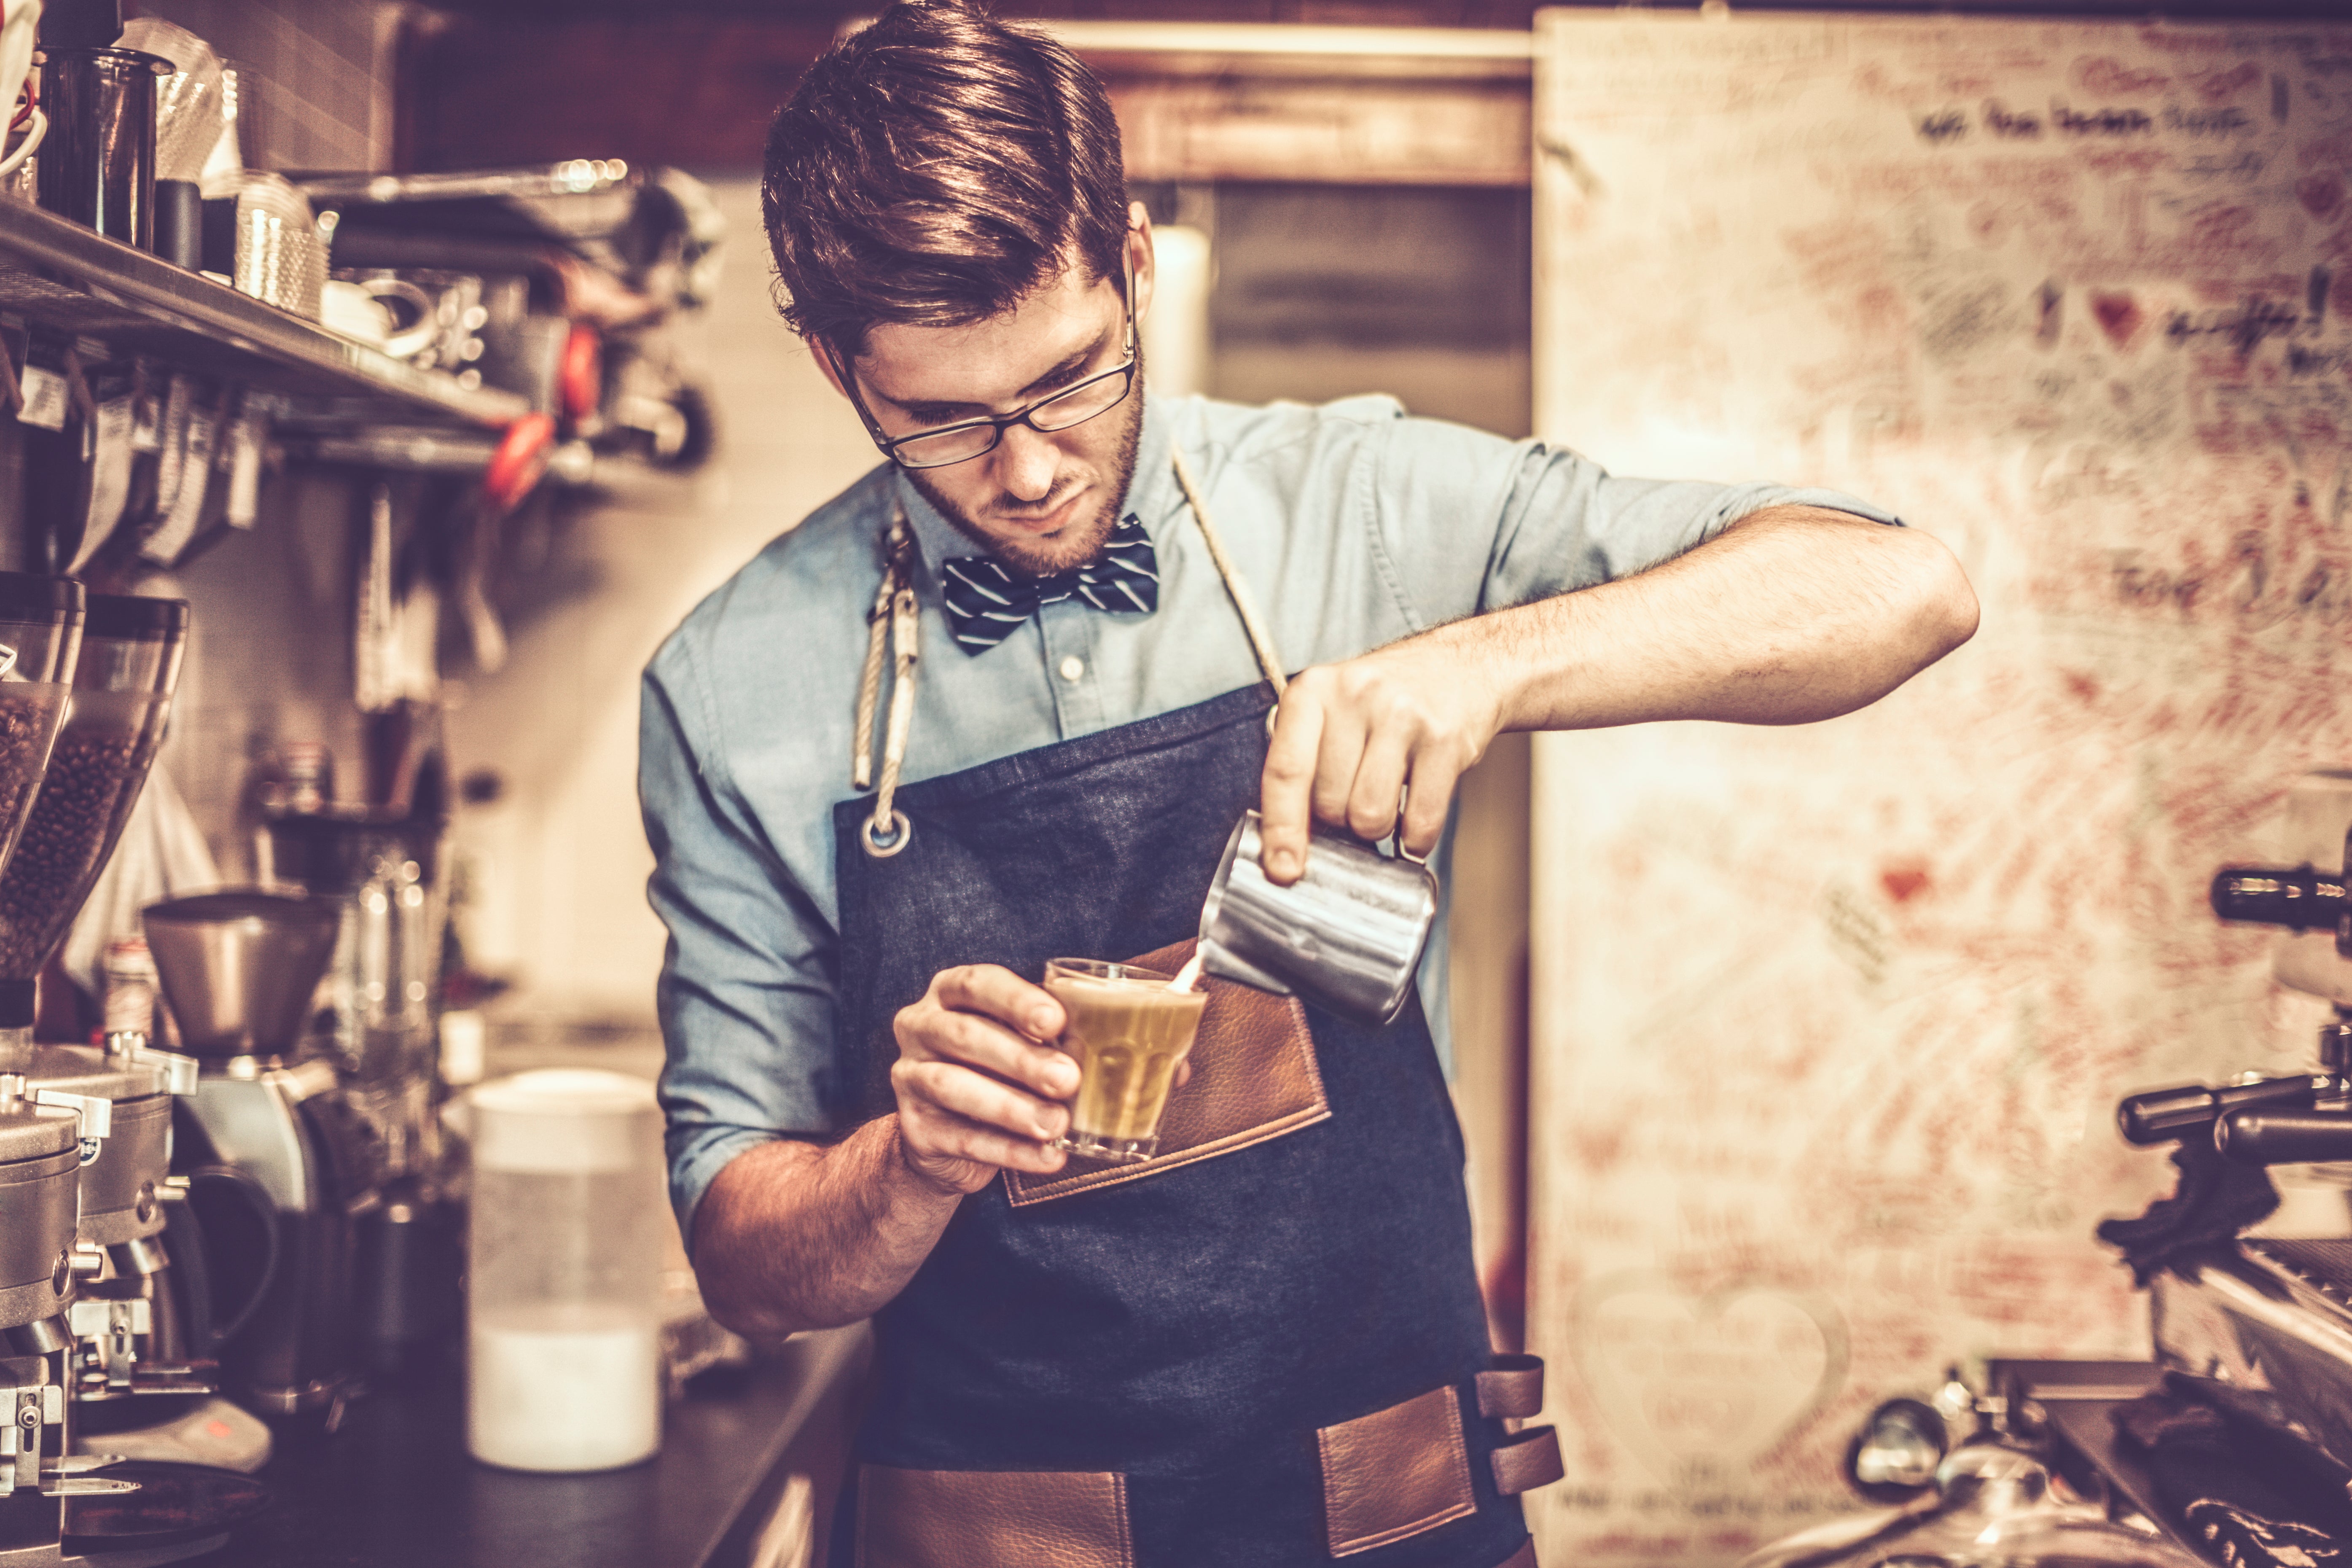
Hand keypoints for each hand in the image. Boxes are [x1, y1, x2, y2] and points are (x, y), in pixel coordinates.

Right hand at [890, 965, 1075, 1193]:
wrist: (944, 1135)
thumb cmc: (993, 1070)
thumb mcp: (1016, 1041)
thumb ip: (1046, 1035)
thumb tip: (1097, 1039)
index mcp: (947, 994)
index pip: (976, 984)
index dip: (1016, 1000)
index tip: (1055, 1021)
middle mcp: (920, 1028)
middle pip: (965, 1035)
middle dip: (1021, 1058)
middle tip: (1067, 1079)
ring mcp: (909, 1077)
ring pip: (953, 1086)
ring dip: (1012, 1106)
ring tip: (1056, 1123)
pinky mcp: (913, 1128)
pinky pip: (962, 1138)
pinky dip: (1010, 1150)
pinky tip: (1048, 1156)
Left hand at [1258, 633, 1506, 885]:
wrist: (1463, 666)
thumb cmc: (1385, 702)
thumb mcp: (1332, 711)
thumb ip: (1304, 763)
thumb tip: (1285, 845)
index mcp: (1313, 690)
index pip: (1285, 770)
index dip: (1281, 828)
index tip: (1282, 870)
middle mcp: (1355, 696)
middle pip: (1329, 804)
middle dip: (1340, 819)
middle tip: (1358, 794)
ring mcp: (1403, 715)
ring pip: (1369, 816)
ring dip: (1376, 828)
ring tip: (1387, 799)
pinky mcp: (1445, 740)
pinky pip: (1420, 821)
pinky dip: (1415, 838)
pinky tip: (1416, 819)